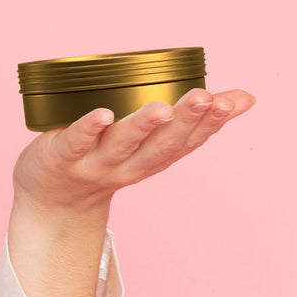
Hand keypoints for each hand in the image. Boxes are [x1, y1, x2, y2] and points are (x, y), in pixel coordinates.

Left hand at [11, 87, 256, 211]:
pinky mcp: (62, 156)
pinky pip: (77, 141)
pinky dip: (89, 128)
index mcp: (152, 158)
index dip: (209, 123)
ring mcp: (94, 163)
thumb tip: (244, 97)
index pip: (187, 142)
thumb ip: (187, 119)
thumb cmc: (104, 158)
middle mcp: (128, 164)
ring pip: (122, 144)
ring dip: (142, 126)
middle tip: (206, 98)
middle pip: (160, 145)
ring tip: (162, 109)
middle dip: (185, 121)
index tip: (230, 102)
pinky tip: (102, 114)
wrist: (52, 200)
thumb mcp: (149, 144)